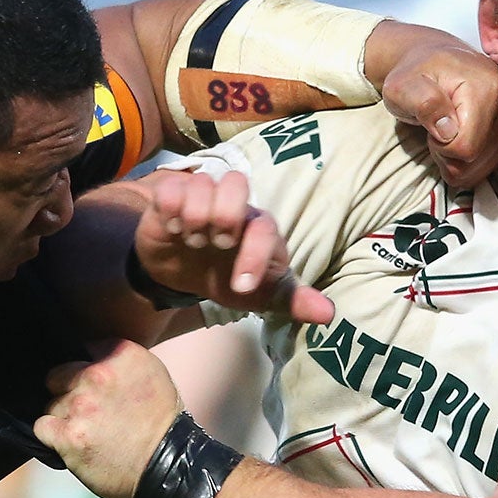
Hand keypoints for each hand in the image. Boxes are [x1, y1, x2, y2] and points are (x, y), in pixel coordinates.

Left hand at [34, 341, 183, 497]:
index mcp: (119, 354)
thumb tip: (88, 353)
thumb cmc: (161, 422)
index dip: (84, 369)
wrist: (169, 465)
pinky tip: (71, 442)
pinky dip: (51, 436)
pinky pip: (41, 427)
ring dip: (63, 417)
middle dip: (67, 391)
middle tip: (89, 411)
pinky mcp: (68, 435)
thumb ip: (116, 359)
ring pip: (50, 404)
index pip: (81, 350)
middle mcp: (97, 375)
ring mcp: (80, 405)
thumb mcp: (151, 372)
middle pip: (57, 376)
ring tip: (89, 432)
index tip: (95, 386)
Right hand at [134, 167, 332, 323]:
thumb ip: (292, 300)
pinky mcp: (172, 197)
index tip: (241, 286)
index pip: (265, 228)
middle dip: (224, 217)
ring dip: (194, 217)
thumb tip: (328, 314)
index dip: (254, 256)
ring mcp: (202, 197)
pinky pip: (171, 188)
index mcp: (260, 226)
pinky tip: (172, 229)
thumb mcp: (259, 296)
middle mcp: (233, 205)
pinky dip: (169, 208)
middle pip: (236, 184)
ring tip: (191, 239)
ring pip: (202, 183)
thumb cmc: (226, 279)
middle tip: (216, 246)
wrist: (184, 276)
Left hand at [381, 40, 497, 189]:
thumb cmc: (417, 76)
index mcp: (490, 88)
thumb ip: (423, 103)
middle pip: (472, 162)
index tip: (431, 122)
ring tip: (447, 130)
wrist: (437, 64)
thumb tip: (448, 130)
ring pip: (478, 170)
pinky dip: (466, 162)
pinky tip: (460, 138)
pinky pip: (484, 170)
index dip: (439, 144)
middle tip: (437, 126)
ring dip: (454, 159)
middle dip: (446, 154)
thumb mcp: (404, 85)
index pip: (464, 147)